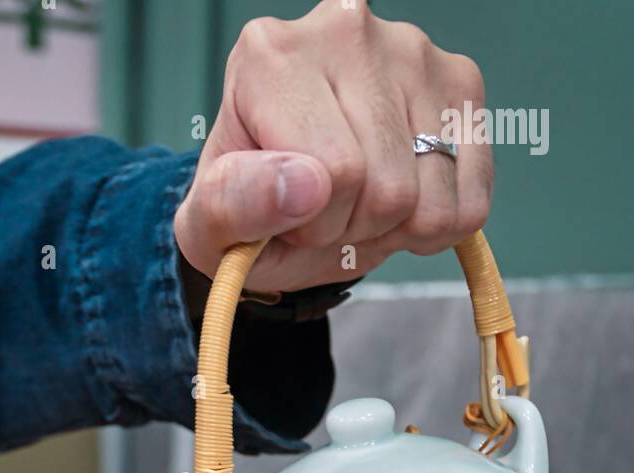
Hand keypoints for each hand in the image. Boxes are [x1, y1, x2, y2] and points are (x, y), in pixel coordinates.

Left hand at [174, 0, 491, 292]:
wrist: (286, 197)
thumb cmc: (247, 207)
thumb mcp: (212, 225)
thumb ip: (234, 206)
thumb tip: (305, 187)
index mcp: (270, 56)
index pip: (336, 174)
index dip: (316, 225)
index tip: (290, 214)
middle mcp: (345, 30)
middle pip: (389, 188)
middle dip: (356, 228)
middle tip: (326, 214)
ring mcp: (413, 49)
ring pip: (435, 198)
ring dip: (397, 229)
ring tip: (358, 205)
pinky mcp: (460, 81)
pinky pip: (472, 197)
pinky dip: (438, 225)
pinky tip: (402, 202)